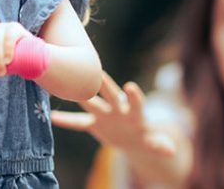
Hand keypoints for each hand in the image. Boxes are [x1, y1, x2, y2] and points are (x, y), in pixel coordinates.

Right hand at [51, 72, 174, 156]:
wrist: (132, 138)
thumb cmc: (145, 137)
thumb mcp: (153, 143)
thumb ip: (160, 145)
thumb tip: (172, 151)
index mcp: (135, 113)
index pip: (136, 101)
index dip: (133, 95)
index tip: (130, 86)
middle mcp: (119, 108)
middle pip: (111, 94)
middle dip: (105, 85)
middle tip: (97, 72)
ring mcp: (105, 114)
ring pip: (91, 103)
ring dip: (81, 96)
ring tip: (67, 85)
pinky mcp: (94, 123)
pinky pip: (78, 122)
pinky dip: (66, 121)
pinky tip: (51, 117)